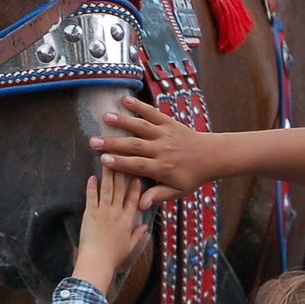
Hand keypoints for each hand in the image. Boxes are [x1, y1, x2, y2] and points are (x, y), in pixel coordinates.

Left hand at [73, 166, 150, 296]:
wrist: (98, 262)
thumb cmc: (114, 257)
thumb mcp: (130, 247)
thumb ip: (138, 235)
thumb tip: (146, 227)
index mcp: (128, 220)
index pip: (134, 200)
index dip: (136, 187)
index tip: (137, 174)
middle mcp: (117, 213)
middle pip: (121, 189)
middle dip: (122, 173)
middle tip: (122, 159)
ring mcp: (103, 212)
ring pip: (107, 189)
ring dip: (108, 174)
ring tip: (107, 161)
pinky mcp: (90, 214)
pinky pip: (92, 197)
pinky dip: (92, 187)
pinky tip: (92, 177)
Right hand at [91, 95, 229, 207]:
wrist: (211, 155)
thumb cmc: (192, 176)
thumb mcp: (178, 191)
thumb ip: (159, 195)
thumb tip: (140, 204)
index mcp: (163, 168)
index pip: (138, 165)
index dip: (121, 162)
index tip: (103, 160)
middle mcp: (162, 149)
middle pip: (135, 145)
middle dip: (113, 143)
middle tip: (93, 141)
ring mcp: (165, 134)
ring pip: (142, 126)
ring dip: (123, 121)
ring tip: (105, 117)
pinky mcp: (168, 122)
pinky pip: (153, 113)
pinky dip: (140, 105)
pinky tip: (125, 99)